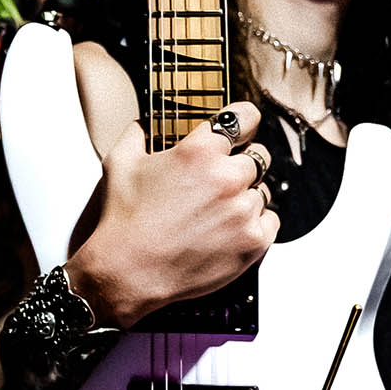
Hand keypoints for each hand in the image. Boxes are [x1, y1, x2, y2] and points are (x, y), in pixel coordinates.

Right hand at [65, 102, 279, 327]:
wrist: (128, 272)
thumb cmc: (123, 220)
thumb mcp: (119, 163)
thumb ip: (137, 133)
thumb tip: (144, 123)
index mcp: (200, 151)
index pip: (245, 117)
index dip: (244, 121)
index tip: (241, 129)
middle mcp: (228, 177)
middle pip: (259, 157)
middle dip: (241, 165)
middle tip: (219, 182)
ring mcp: (243, 210)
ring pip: (262, 191)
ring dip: (246, 197)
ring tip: (218, 212)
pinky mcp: (254, 241)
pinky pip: (271, 221)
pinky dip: (256, 224)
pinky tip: (231, 230)